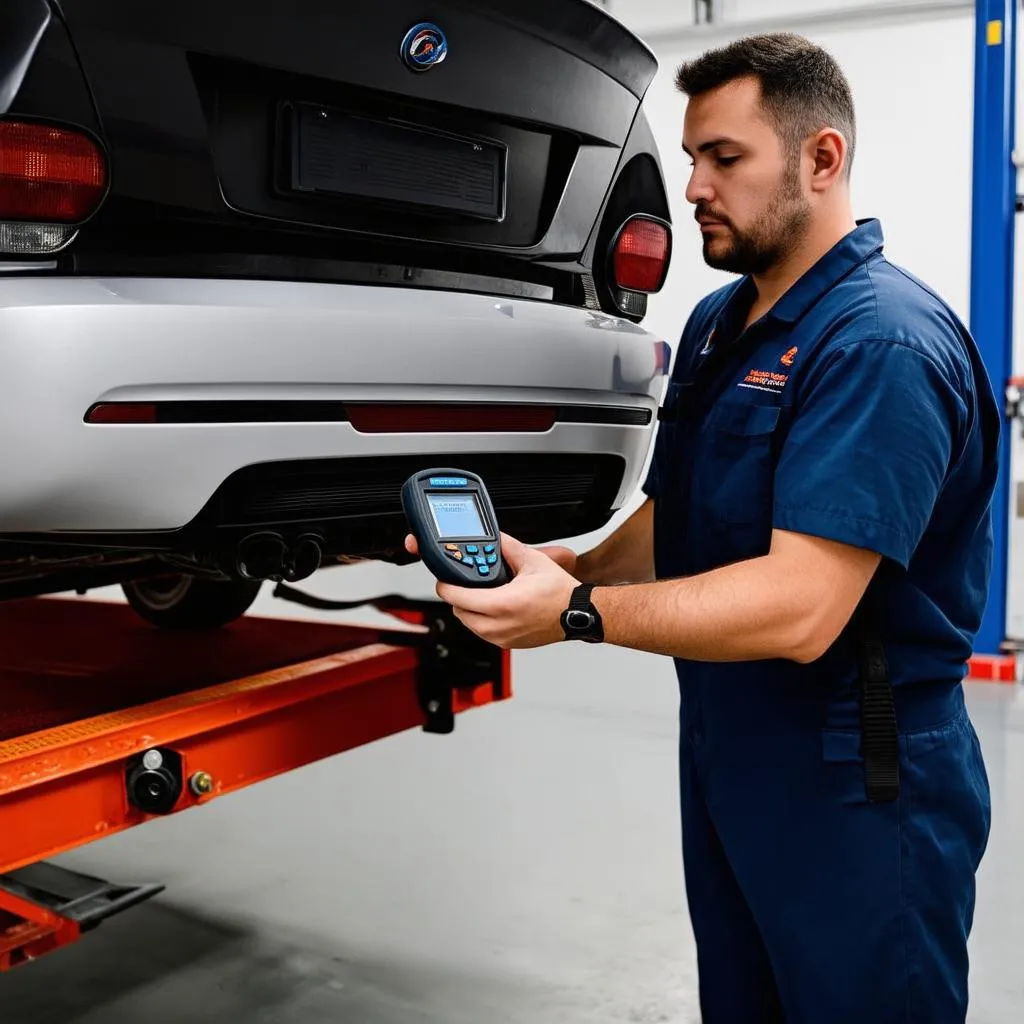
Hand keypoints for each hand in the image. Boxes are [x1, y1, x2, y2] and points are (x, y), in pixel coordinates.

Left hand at [403, 532, 578, 648]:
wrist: (577, 614)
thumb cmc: (560, 593)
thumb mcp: (533, 561)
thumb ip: (508, 547)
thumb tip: (495, 539)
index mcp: (501, 604)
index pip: (457, 597)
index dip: (446, 586)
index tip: (444, 580)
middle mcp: (499, 625)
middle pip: (459, 612)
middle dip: (458, 597)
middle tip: (464, 585)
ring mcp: (502, 638)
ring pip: (469, 625)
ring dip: (469, 610)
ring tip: (480, 595)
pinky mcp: (507, 644)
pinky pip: (483, 633)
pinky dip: (481, 621)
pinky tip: (493, 608)